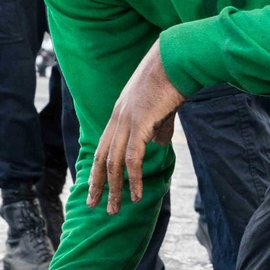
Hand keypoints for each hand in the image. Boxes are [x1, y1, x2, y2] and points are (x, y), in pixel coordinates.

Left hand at [88, 41, 184, 213]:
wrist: (176, 59)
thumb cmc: (172, 79)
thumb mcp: (162, 108)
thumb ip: (158, 127)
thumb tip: (159, 143)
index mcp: (120, 114)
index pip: (102, 147)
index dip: (96, 169)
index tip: (93, 188)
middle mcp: (117, 118)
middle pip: (101, 158)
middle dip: (97, 184)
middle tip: (94, 206)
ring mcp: (126, 121)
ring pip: (114, 163)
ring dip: (114, 189)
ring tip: (115, 210)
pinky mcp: (140, 124)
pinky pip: (132, 159)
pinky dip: (133, 179)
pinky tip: (137, 195)